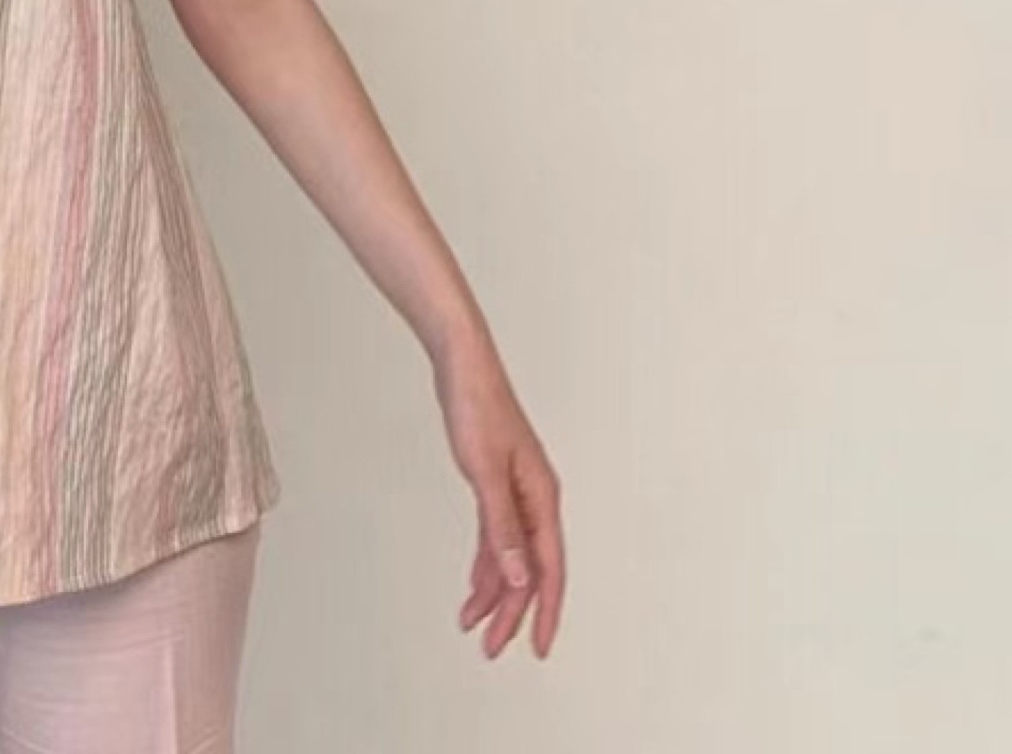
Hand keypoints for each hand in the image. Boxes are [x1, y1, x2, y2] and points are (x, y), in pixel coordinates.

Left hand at [433, 336, 564, 660]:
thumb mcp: (484, 472)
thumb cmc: (477, 406)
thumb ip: (501, 529)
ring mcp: (516, 492)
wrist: (461, 363)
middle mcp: (535, 499)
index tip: (539, 649)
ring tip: (472, 625)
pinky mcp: (495, 483)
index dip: (546, 612)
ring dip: (494, 591)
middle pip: (530, 570)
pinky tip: (475, 585)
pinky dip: (486, 563)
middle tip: (490, 648)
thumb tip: (520, 579)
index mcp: (543, 497)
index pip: (550, 569)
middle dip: (512, 613)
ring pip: (511, 557)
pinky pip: (496, 537)